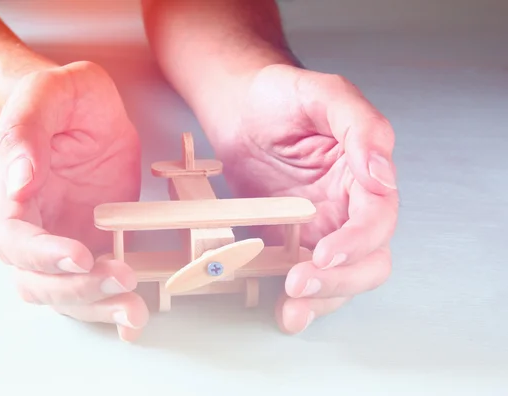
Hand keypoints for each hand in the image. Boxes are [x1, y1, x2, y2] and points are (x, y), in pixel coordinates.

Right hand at [0, 61, 148, 340]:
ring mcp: (65, 240)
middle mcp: (35, 227)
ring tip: (135, 311)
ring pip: (68, 294)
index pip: (15, 240)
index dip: (44, 255)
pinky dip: (113, 306)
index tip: (80, 255)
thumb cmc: (60, 99)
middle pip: (38, 281)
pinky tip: (135, 317)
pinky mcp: (97, 244)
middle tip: (121, 280)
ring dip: (99, 307)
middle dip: (78, 290)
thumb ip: (26, 132)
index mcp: (13, 196)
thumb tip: (17, 183)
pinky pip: (97, 285)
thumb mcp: (46, 95)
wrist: (86, 108)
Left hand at [210, 64, 398, 333]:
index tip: (326, 252)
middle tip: (300, 283)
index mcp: (362, 176)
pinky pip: (303, 277)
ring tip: (290, 308)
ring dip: (321, 300)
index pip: (378, 218)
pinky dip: (298, 301)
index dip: (359, 241)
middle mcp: (346, 208)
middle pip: (368, 260)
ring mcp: (318, 229)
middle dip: (340, 280)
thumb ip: (360, 125)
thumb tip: (381, 176)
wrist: (236, 108)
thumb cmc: (279, 97)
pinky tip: (283, 310)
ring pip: (339, 279)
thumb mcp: (323, 94)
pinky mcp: (288, 242)